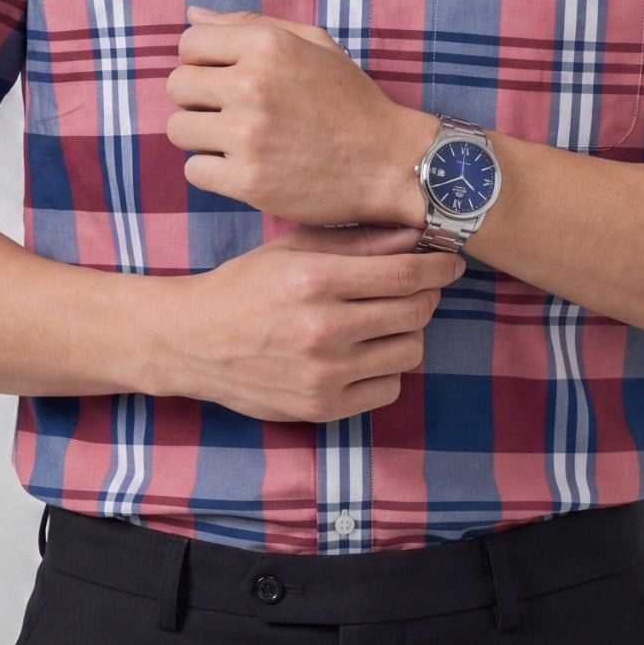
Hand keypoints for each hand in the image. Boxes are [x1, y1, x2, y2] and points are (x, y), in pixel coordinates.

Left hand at [166, 5, 430, 227]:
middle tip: (232, 112)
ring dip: (202, 136)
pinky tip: (245, 167)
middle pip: (176, 85)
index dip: (202, 61)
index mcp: (266, 45)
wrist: (388, 162)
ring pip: (179, 129)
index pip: (189, 43)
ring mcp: (247, 135)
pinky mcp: (247, 181)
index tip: (225, 79)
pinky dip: (214, 172)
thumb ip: (249, 24)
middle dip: (198, 98)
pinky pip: (194, 171)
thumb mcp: (312, 44)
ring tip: (238, 140)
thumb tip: (193, 13)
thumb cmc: (349, 100)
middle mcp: (252, 85)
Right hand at [166, 221, 466, 422]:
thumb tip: (416, 236)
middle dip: (426, 296)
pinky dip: (385, 369)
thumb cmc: (247, 285)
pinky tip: (363, 353)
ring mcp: (323, 374)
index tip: (450, 262)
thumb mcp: (294, 249)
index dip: (438, 267)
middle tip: (417, 288)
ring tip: (383, 320)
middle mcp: (322, 329)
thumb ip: (357, 242)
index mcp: (314, 280)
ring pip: (409, 352)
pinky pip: (388, 388)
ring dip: (406, 333)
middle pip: (414, 313)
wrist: (193, 342)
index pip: (404, 275)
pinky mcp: (322, 408)